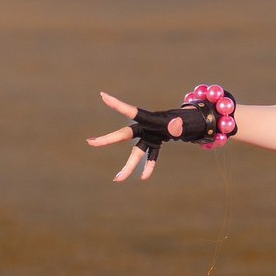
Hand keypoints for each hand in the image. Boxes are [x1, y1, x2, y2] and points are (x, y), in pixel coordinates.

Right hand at [86, 91, 213, 181]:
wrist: (186, 123)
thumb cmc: (182, 120)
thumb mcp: (181, 121)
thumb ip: (177, 125)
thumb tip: (175, 129)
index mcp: (149, 120)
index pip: (131, 111)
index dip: (118, 105)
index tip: (102, 95)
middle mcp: (145, 129)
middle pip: (124, 135)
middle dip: (107, 139)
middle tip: (90, 142)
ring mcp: (148, 137)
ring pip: (135, 153)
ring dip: (128, 166)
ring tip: (118, 179)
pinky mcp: (154, 144)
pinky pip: (150, 157)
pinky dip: (148, 166)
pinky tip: (144, 178)